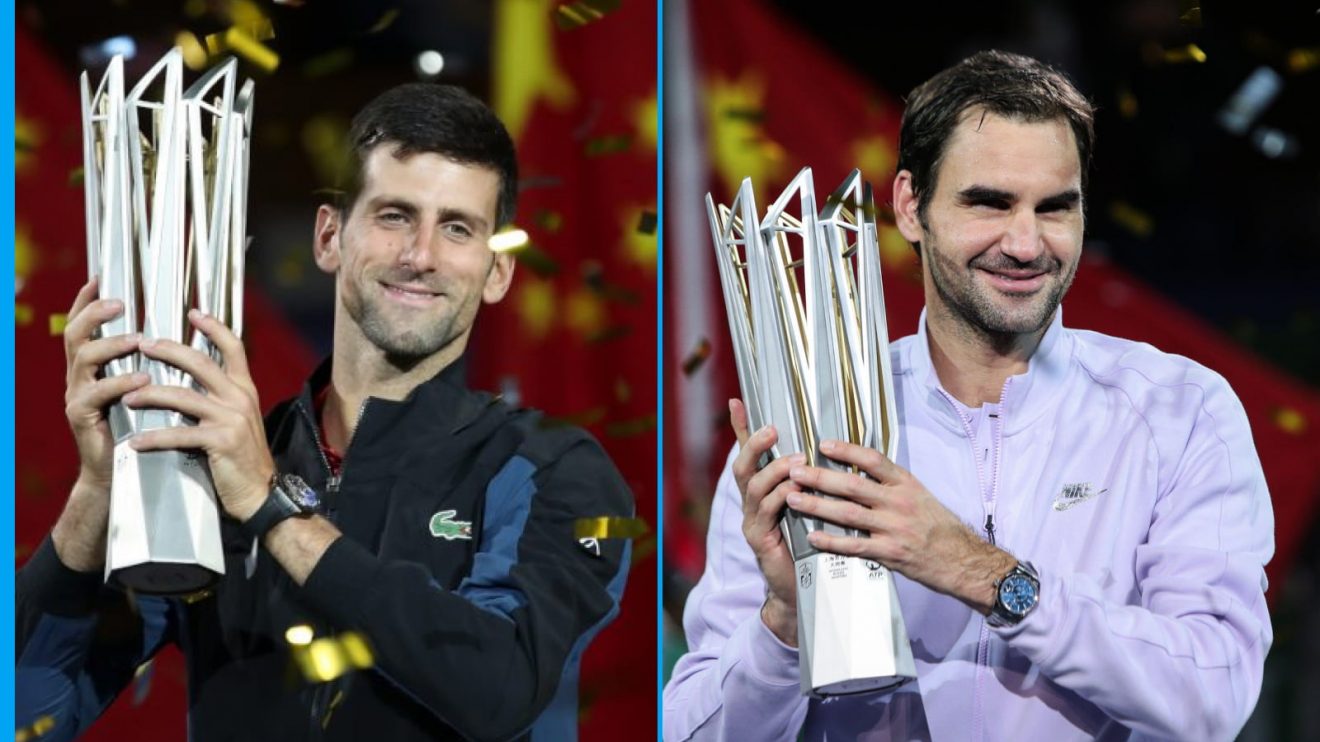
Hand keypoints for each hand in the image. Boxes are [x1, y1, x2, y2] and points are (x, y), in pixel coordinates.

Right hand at [63, 277, 150, 489]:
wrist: (122, 471)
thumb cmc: (139, 426)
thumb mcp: (143, 389)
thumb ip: (148, 363)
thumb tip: (173, 334)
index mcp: (94, 366)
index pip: (84, 325)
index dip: (88, 301)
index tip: (100, 278)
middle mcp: (80, 376)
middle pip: (75, 333)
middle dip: (96, 313)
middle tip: (121, 304)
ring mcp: (77, 394)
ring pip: (84, 358)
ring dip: (112, 346)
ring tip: (138, 340)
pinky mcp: (81, 416)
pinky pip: (97, 393)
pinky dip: (120, 383)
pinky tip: (141, 379)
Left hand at [124, 309, 272, 522]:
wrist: (263, 494)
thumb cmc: (244, 460)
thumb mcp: (239, 421)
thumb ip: (221, 400)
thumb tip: (191, 384)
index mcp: (245, 390)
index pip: (233, 348)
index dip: (213, 328)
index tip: (193, 312)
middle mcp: (240, 398)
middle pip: (201, 363)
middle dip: (169, 351)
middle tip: (143, 344)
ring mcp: (232, 419)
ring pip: (184, 396)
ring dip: (151, 395)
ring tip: (127, 396)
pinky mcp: (221, 442)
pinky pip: (180, 434)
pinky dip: (155, 437)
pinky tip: (136, 441)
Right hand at [729, 398, 802, 645]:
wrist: (801, 590)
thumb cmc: (809, 545)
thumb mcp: (809, 507)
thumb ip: (809, 483)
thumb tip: (825, 451)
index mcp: (763, 492)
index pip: (749, 454)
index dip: (742, 428)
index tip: (738, 401)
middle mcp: (751, 503)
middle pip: (742, 467)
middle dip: (754, 444)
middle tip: (772, 429)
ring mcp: (752, 521)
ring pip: (754, 487)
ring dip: (775, 470)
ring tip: (797, 461)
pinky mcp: (760, 539)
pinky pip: (767, 512)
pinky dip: (780, 498)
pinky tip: (794, 491)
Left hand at [785, 439, 1015, 613]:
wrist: (963, 560)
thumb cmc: (940, 527)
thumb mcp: (920, 496)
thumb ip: (891, 485)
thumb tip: (859, 471)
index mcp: (906, 484)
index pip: (872, 461)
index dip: (846, 450)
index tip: (823, 444)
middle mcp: (898, 503)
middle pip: (852, 486)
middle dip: (819, 477)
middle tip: (794, 471)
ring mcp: (893, 529)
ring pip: (847, 514)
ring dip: (817, 506)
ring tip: (793, 499)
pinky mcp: (890, 553)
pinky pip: (854, 546)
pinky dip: (831, 541)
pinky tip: (813, 537)